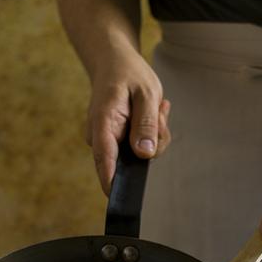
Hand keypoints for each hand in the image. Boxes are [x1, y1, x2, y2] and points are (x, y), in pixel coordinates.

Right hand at [86, 45, 170, 193]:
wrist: (114, 62)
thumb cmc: (128, 74)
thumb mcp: (146, 94)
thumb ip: (146, 124)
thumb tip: (144, 154)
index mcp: (103, 124)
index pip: (105, 159)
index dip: (112, 182)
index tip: (118, 199)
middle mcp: (101, 137)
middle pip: (132, 161)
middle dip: (154, 142)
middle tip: (160, 112)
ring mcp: (109, 142)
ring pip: (141, 156)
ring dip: (157, 134)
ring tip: (156, 107)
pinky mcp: (120, 143)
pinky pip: (143, 149)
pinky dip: (154, 133)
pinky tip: (154, 112)